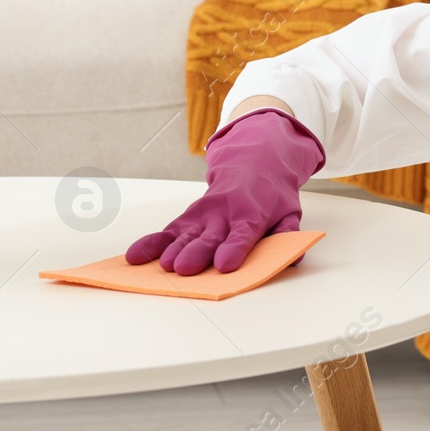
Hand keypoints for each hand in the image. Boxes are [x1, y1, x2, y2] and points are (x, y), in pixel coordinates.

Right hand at [124, 108, 325, 274]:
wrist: (253, 162)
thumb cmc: (272, 196)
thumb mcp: (289, 211)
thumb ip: (289, 234)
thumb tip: (294, 256)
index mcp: (250, 215)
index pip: (242, 234)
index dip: (234, 249)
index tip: (224, 265)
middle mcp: (223, 215)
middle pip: (209, 237)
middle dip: (197, 253)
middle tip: (186, 268)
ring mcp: (202, 216)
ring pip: (185, 235)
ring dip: (172, 250)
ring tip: (163, 266)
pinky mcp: (187, 218)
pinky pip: (167, 232)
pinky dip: (151, 243)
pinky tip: (135, 256)